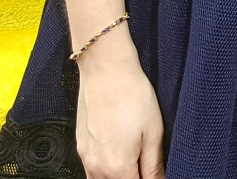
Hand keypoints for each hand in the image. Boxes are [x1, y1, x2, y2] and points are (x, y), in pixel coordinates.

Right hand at [75, 44, 165, 178]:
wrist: (106, 69)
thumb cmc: (131, 94)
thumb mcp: (154, 132)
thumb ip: (154, 165)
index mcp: (118, 167)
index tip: (155, 175)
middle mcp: (97, 166)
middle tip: (146, 167)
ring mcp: (86, 156)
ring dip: (118, 177)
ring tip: (134, 164)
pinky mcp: (81, 145)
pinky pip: (91, 171)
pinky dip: (105, 171)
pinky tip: (119, 158)